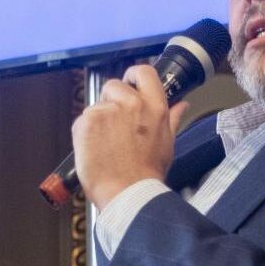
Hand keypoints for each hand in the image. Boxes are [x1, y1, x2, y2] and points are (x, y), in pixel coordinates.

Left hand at [71, 64, 187, 208]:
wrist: (127, 193)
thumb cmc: (148, 172)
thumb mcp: (167, 143)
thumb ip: (172, 118)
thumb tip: (182, 104)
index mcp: (154, 106)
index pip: (143, 72)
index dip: (133, 75)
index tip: (128, 83)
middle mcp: (130, 103)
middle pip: (113, 86)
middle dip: (111, 100)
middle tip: (114, 125)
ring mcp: (106, 111)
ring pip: (97, 105)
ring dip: (98, 119)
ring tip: (106, 143)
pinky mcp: (86, 122)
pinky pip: (82, 120)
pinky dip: (85, 132)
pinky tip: (95, 148)